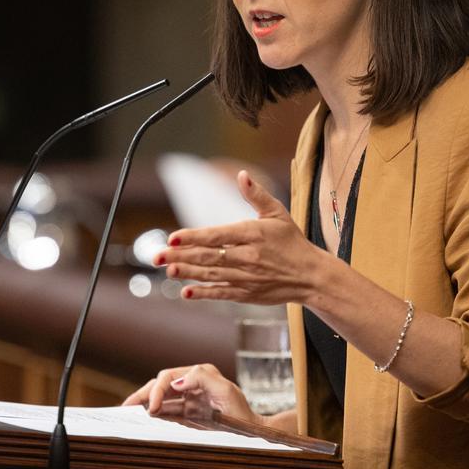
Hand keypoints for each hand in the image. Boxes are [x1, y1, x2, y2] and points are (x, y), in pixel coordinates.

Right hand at [121, 363, 261, 424]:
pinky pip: (167, 412)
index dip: (157, 390)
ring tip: (128, 412)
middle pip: (160, 385)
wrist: (253, 433)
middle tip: (127, 409)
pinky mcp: (189, 414)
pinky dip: (155, 414)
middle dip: (143, 394)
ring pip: (161, 398)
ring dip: (145, 403)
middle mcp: (192, 384)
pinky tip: (143, 419)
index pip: (169, 377)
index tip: (152, 407)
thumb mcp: (226, 390)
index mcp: (199, 374)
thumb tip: (176, 382)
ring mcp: (189, 399)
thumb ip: (202, 378)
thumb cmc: (242, 412)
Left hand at [154, 170, 330, 304]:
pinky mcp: (248, 294)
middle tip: (157, 255)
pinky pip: (222, 293)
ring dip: (188, 273)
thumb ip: (256, 195)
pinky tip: (187, 292)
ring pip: (212, 275)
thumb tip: (242, 174)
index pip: (218, 236)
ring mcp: (247, 277)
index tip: (173, 237)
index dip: (194, 237)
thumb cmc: (292, 241)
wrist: (311, 275)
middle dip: (181, 256)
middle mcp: (248, 257)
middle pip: (209, 256)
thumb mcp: (278, 213)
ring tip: (168, 269)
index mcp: (253, 234)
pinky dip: (204, 293)